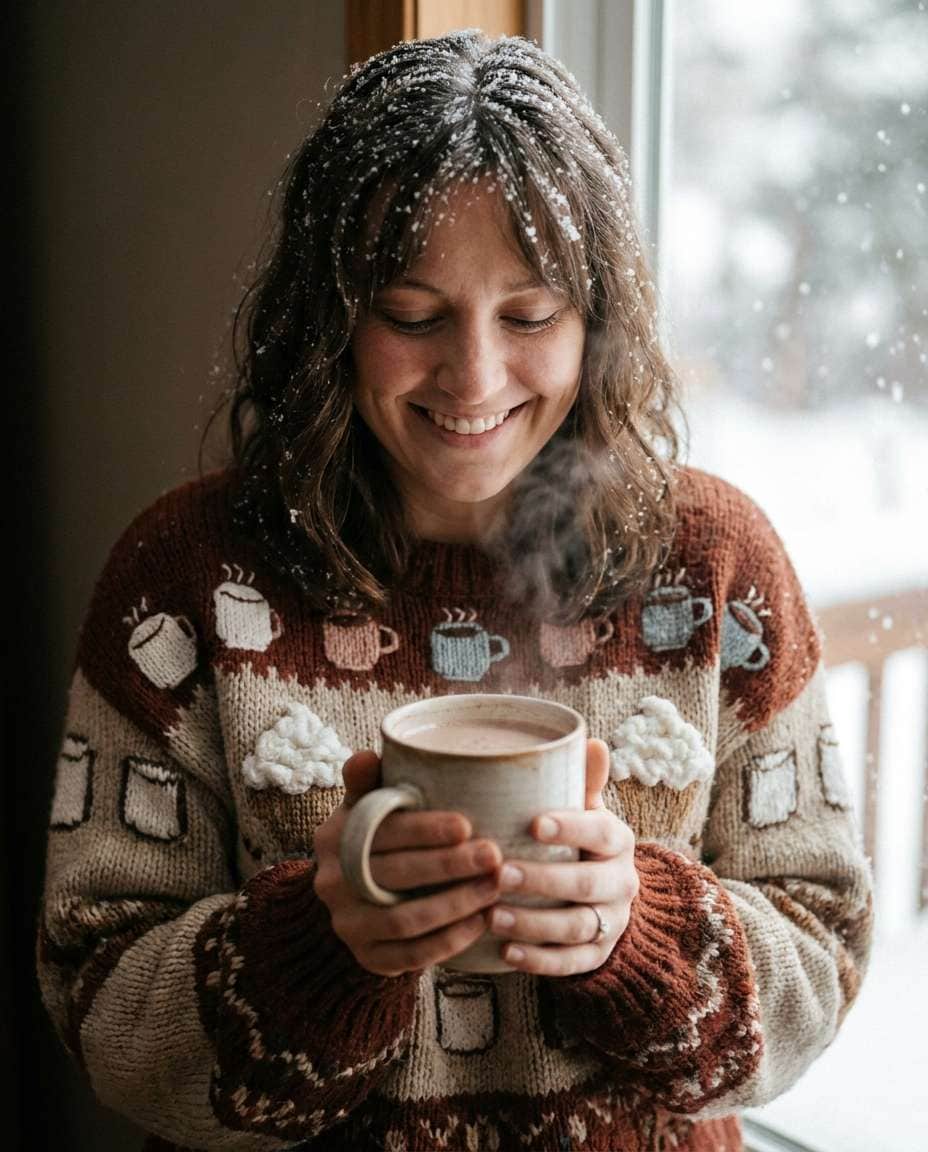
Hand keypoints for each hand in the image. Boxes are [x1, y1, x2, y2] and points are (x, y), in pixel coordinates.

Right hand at [313, 751, 501, 976]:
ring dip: (456, 904)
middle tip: (494, 856)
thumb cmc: (376, 839)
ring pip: (405, 920)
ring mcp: (348, 925)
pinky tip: (481, 922)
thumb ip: (369, 781)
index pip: (380, 833)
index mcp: (334, 837)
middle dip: (450, 866)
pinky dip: (450, 941)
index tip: (466, 824)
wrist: (355, 897)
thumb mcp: (366, 806)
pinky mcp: (367, 959)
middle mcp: (333, 884)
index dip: (424, 830)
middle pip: (396, 876)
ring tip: (495, 887)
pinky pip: (411, 956)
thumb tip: (368, 756)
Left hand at [487, 738, 637, 976]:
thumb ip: (584, 783)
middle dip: (542, 880)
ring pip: (576, 927)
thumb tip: (593, 741)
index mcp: (617, 841)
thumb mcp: (587, 812)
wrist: (607, 898)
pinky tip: (506, 953)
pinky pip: (571, 964)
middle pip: (585, 884)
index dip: (570, 828)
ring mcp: (611, 922)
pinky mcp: (598, 954)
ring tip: (492, 916)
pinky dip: (539, 961)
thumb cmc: (583, 843)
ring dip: (533, 924)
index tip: (533, 824)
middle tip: (498, 873)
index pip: (600, 832)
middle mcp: (621, 882)